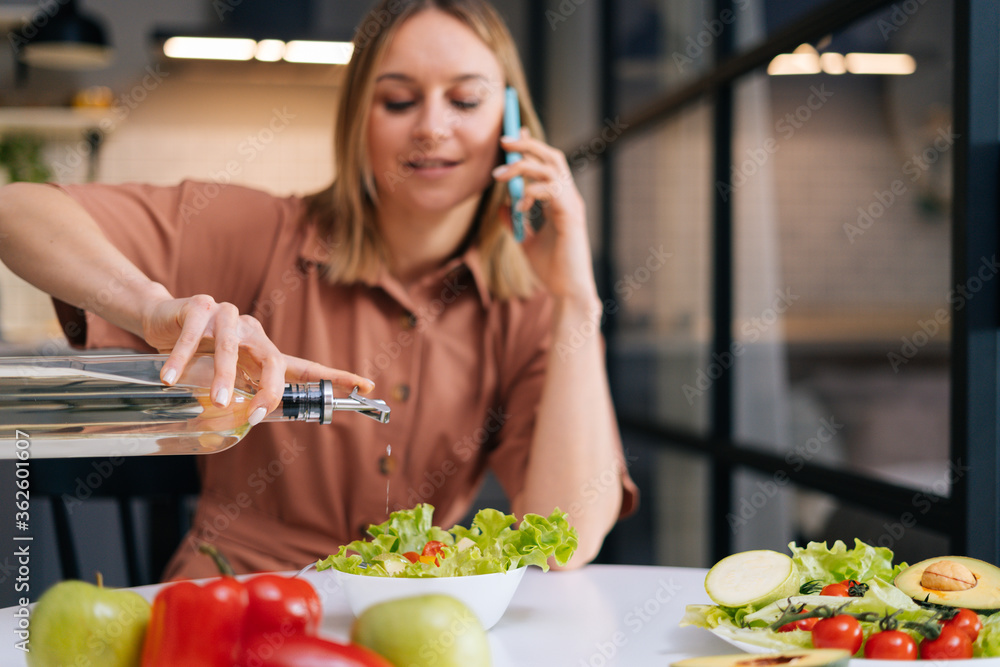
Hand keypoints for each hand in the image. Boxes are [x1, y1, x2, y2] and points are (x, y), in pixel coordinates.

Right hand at [141, 295, 372, 422]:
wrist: (161, 319)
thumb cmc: (198, 355)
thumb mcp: (225, 377)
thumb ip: (244, 393)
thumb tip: (261, 421)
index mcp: (264, 351)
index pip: (304, 366)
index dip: (335, 377)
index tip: (367, 385)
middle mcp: (253, 332)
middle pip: (274, 359)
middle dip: (270, 389)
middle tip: (257, 415)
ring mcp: (227, 316)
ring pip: (233, 347)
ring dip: (226, 376)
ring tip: (220, 401)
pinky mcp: (198, 307)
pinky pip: (194, 334)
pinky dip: (182, 357)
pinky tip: (171, 377)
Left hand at [493, 129, 599, 306]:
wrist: (567, 291)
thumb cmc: (552, 269)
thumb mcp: (526, 241)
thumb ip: (516, 221)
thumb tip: (502, 206)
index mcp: (561, 201)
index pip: (548, 163)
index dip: (532, 146)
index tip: (513, 134)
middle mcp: (569, 198)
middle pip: (552, 157)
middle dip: (527, 145)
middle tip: (503, 141)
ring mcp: (572, 205)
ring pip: (550, 169)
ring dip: (522, 167)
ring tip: (499, 176)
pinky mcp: (571, 216)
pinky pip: (550, 191)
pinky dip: (530, 193)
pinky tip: (519, 208)